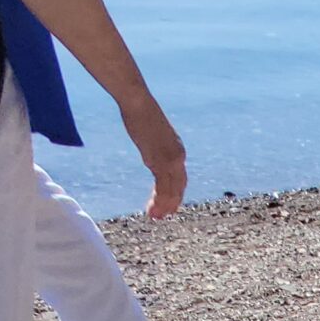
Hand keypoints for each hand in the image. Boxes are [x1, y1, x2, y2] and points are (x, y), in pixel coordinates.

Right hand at [118, 85, 187, 219]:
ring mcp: (171, 160)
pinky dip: (159, 200)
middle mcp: (179, 156)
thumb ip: (156, 148)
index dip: (176, 193)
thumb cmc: (142, 114)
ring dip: (164, 206)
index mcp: (178, 150)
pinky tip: (152, 208)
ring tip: (155, 217)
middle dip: (172, 203)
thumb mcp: (153, 135)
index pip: (180, 177)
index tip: (170, 204)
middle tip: (164, 216)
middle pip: (179, 186)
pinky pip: (162, 186)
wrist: (138, 103)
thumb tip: (151, 154)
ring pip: (171, 190)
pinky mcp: (160, 160)